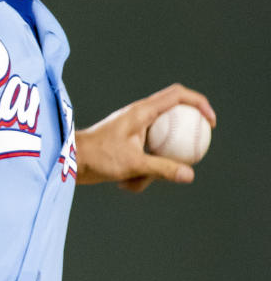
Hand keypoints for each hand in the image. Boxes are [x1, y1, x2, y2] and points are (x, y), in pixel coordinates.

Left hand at [74, 83, 215, 191]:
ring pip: (159, 143)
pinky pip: (146, 155)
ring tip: (139, 181)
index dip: (199, 103)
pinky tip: (126, 186)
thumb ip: (162, 168)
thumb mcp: (133, 164)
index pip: (177, 95)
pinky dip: (142, 172)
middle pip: (173, 118)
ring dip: (154, 167)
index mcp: (141, 111)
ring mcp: (133, 128)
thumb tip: (190, 174)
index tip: (211, 122)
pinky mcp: (128, 141)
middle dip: (181, 141)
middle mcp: (138, 115)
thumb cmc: (97, 157)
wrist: (70, 160)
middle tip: (190, 157)